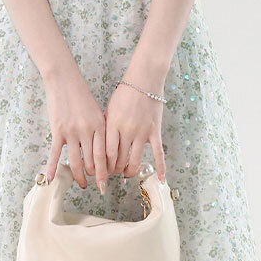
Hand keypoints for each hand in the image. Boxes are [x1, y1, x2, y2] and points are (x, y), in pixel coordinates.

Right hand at [46, 67, 108, 190]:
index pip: (104, 155)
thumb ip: (100, 131)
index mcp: (100, 126)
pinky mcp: (58, 131)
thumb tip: (103, 151)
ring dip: (79, 176)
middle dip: (94, 175)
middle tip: (94, 183)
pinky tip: (50, 179)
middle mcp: (87, 130)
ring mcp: (72, 131)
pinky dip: (53, 167)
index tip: (106, 181)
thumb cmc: (81, 97)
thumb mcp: (97, 112)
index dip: (105, 171)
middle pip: (92, 161)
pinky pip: (55, 153)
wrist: (64, 81)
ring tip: (82, 185)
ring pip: (76, 161)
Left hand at [104, 57, 164, 183]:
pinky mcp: (155, 132)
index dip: (103, 165)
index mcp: (113, 125)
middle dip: (114, 169)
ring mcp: (142, 132)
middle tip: (112, 172)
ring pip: (134, 160)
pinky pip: (158, 153)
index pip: (106, 153)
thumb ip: (106, 129)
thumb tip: (100, 148)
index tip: (102, 169)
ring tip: (126, 174)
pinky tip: (160, 179)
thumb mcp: (109, 110)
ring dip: (129, 171)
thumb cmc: (124, 94)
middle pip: (119, 159)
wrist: (144, 80)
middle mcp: (127, 130)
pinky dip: (160, 167)